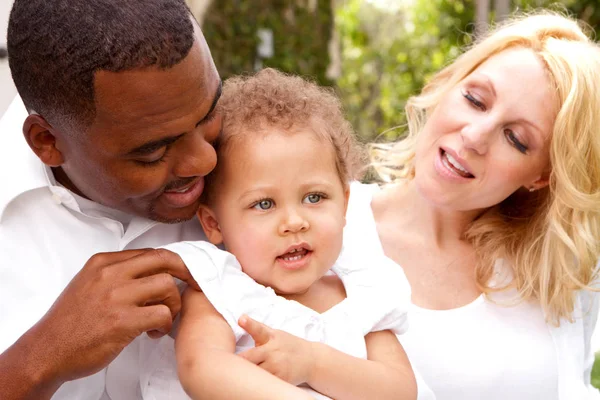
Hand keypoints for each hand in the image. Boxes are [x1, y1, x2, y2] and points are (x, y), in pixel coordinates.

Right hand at [23, 248, 199, 384]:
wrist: (46, 351)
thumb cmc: (69, 323)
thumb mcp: (88, 284)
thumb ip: (118, 275)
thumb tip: (152, 273)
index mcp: (103, 262)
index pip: (150, 252)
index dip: (173, 263)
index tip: (183, 274)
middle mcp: (110, 274)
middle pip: (164, 259)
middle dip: (186, 272)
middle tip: (193, 286)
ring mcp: (116, 296)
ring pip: (167, 285)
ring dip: (173, 304)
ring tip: (163, 318)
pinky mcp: (122, 321)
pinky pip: (162, 314)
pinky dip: (166, 324)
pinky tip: (154, 332)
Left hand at [238, 315, 314, 384]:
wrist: (311, 360)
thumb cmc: (289, 345)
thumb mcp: (276, 333)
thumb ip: (258, 328)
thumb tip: (240, 317)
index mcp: (271, 337)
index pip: (259, 329)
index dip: (249, 324)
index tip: (241, 319)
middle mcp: (273, 352)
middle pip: (249, 358)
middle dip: (237, 361)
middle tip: (223, 363)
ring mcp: (277, 367)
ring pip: (254, 373)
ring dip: (244, 374)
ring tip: (232, 375)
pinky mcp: (281, 380)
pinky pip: (264, 383)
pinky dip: (255, 383)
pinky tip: (248, 384)